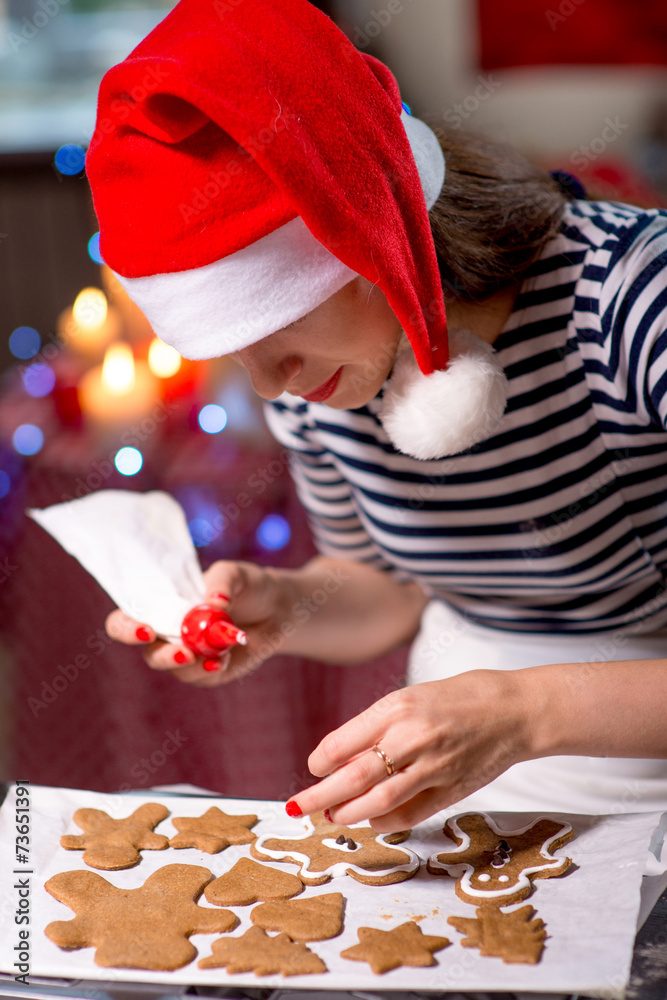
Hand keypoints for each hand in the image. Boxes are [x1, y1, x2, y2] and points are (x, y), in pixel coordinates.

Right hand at [105, 561, 290, 686]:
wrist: (277, 609)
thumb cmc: (246, 586)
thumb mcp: (235, 573)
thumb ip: (221, 581)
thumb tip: (213, 603)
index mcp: (162, 605)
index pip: (126, 619)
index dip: (126, 629)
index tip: (147, 630)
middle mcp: (168, 632)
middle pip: (147, 652)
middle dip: (162, 657)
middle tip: (185, 653)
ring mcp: (186, 654)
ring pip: (173, 669)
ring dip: (193, 665)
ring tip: (219, 652)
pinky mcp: (207, 671)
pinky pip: (200, 678)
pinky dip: (211, 669)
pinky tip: (226, 657)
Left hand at [287, 670, 533, 830]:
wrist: (514, 710)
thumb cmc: (459, 698)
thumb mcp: (412, 697)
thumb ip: (377, 726)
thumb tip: (338, 758)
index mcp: (398, 708)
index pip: (343, 743)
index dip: (321, 762)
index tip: (314, 768)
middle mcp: (413, 737)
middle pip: (353, 777)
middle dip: (319, 796)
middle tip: (298, 806)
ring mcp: (434, 767)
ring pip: (378, 801)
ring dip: (348, 813)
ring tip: (332, 817)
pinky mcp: (452, 790)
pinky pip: (410, 814)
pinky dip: (385, 821)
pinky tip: (371, 821)